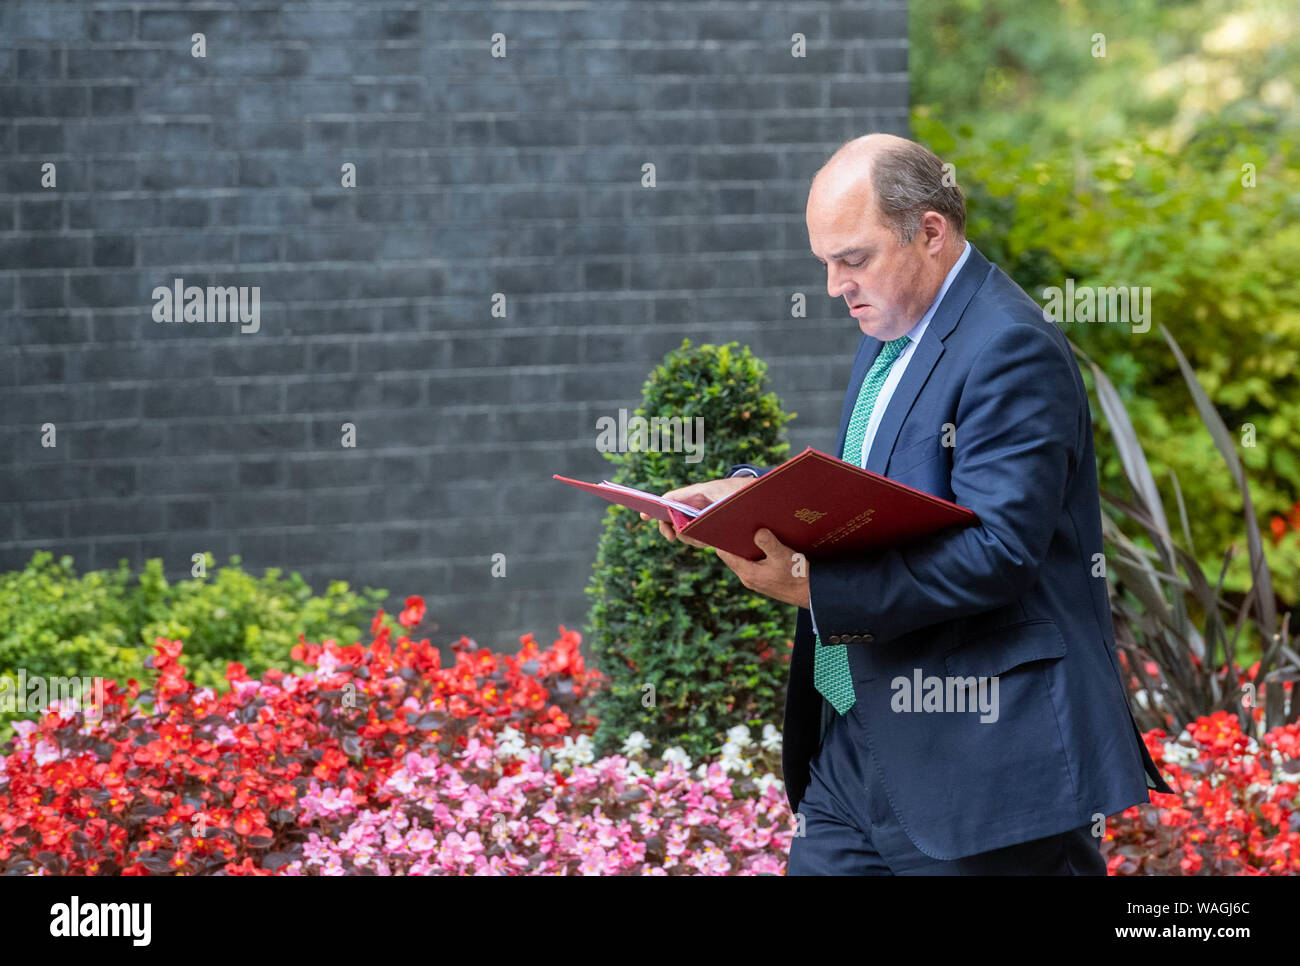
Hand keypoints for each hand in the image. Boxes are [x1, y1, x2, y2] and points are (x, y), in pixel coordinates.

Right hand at [639, 476, 756, 547]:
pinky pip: (698, 533)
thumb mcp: (729, 499)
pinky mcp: (710, 523)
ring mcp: (703, 514)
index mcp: (698, 492)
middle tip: (672, 538)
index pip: (670, 498)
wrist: (761, 493)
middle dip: (671, 529)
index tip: (643, 516)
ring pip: (685, 528)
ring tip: (703, 541)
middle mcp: (697, 503)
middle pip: (673, 516)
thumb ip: (711, 510)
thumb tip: (694, 525)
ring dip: (689, 537)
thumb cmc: (743, 491)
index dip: (655, 507)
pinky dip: (700, 540)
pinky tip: (710, 542)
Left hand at [714, 528, 810, 607]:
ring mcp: (755, 579)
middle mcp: (748, 578)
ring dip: (746, 546)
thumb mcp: (783, 556)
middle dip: (735, 540)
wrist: (811, 594)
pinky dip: (755, 552)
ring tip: (751, 529)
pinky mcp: (763, 579)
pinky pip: (753, 563)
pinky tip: (764, 542)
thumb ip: (768, 543)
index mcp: (748, 573)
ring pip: (743, 559)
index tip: (723, 523)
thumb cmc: (797, 576)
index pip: (725, 553)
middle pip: (733, 555)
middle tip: (739, 522)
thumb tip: (757, 531)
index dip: (721, 539)